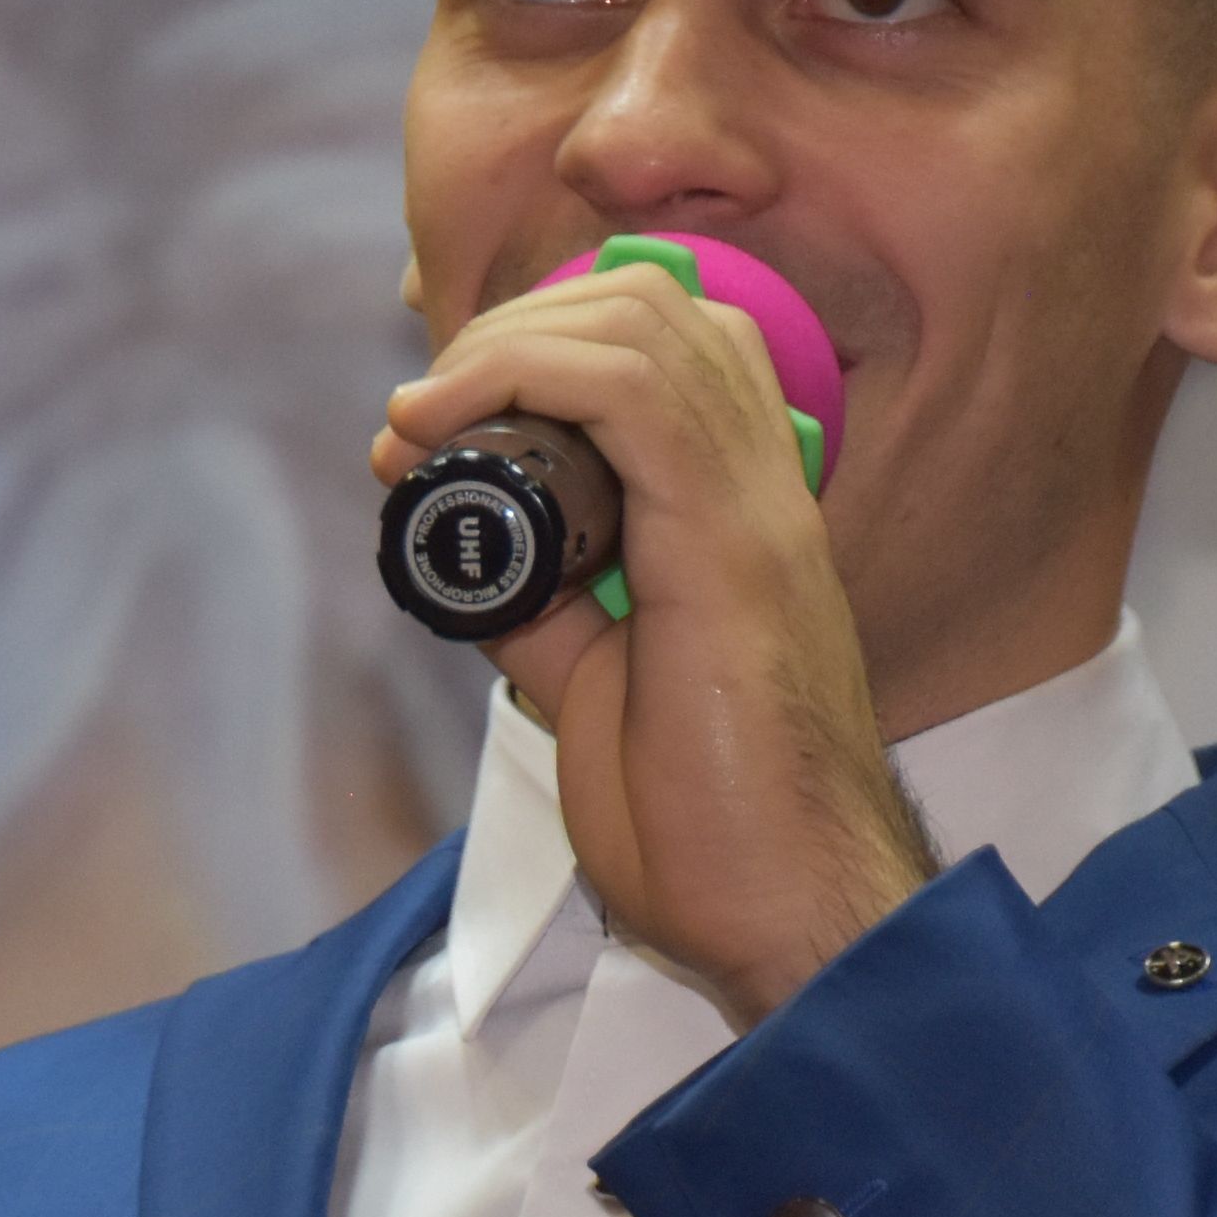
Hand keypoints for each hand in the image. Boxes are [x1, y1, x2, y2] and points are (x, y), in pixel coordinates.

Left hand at [373, 257, 933, 1022]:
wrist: (792, 916)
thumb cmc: (713, 834)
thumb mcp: (594, 695)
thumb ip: (548, 612)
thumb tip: (473, 552)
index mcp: (739, 512)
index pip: (666, 342)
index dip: (543, 338)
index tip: (435, 411)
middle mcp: (763, 486)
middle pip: (652, 300)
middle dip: (512, 322)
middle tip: (424, 405)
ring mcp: (758, 507)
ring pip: (642, 317)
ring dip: (504, 341)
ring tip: (424, 410)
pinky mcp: (733, 545)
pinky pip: (632, 388)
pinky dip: (521, 373)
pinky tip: (445, 418)